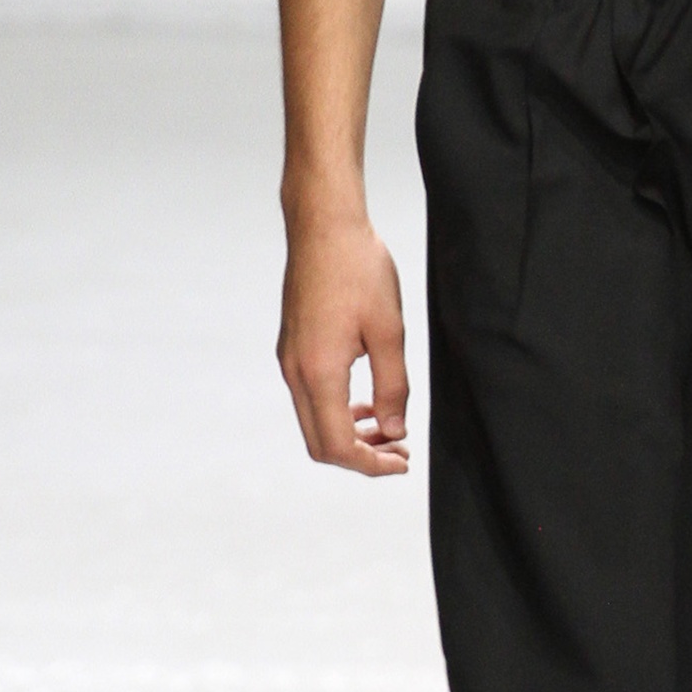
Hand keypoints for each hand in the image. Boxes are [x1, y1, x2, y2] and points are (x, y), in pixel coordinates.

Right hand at [277, 205, 409, 473]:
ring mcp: (289, 359)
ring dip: (349, 433)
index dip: (371, 465)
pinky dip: (338, 409)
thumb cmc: (358, 269)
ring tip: (387, 428)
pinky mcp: (292, 346)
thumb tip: (393, 430)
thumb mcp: (389, 331)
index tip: (402, 462)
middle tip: (399, 451)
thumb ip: (393, 387)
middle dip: (360, 456)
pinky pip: (310, 396)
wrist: (324, 226)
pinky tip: (366, 399)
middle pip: (319, 443)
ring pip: (314, 420)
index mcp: (319, 372)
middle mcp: (295, 372)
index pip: (337, 446)